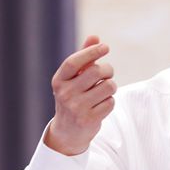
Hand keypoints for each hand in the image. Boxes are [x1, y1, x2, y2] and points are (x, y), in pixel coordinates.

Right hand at [44, 35, 116, 154]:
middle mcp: (65, 94)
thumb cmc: (73, 98)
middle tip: (108, 73)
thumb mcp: (73, 79)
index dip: (91, 51)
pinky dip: (110, 101)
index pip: (74, 61)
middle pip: (96, 71)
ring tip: (105, 90)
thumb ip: (84, 59)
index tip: (105, 46)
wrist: (67, 132)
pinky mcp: (89, 120)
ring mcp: (76, 108)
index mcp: (59, 80)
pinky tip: (101, 105)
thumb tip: (95, 37)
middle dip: (108, 70)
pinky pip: (110, 102)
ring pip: (108, 86)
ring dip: (111, 87)